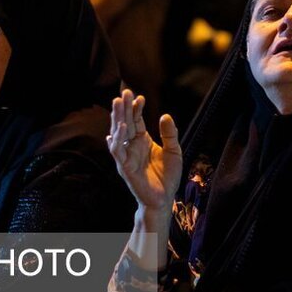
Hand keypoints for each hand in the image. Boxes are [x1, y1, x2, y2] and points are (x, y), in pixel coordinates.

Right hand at [107, 89, 182, 216]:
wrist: (164, 198)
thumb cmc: (167, 176)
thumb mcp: (174, 151)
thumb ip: (170, 134)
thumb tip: (165, 115)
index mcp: (142, 140)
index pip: (136, 120)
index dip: (137, 108)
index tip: (140, 96)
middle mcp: (132, 146)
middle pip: (125, 123)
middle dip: (124, 108)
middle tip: (124, 93)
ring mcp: (126, 156)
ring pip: (118, 134)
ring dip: (117, 119)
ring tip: (118, 104)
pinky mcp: (125, 167)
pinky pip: (118, 152)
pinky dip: (118, 140)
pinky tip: (119, 129)